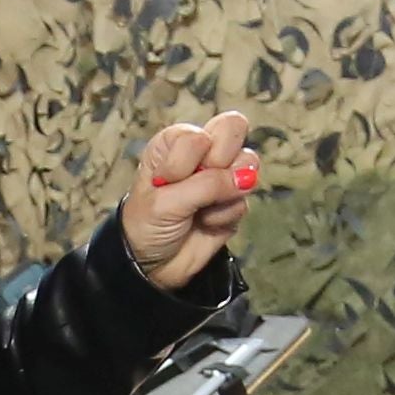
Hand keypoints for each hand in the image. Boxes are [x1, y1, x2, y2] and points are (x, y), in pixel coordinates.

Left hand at [119, 115, 258, 291]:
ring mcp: (221, 175)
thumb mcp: (165, 203)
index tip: (168, 182)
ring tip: (200, 210)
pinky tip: (206, 224)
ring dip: (225, 194)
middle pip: (234, 129)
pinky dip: (224, 217)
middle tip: (198, 187)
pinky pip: (244, 201)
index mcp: (176, 142)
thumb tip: (247, 177)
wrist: (151, 265)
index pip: (202, 133)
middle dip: (221, 163)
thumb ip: (206, 185)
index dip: (189, 160)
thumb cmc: (146, 224)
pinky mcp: (233, 202)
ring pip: (248, 164)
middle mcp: (201, 152)